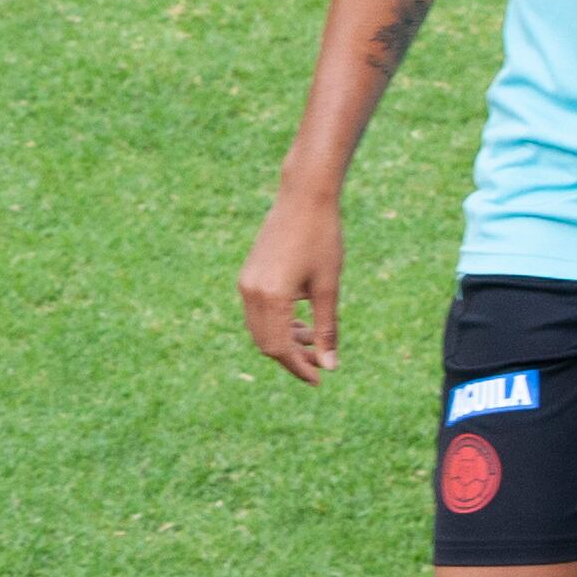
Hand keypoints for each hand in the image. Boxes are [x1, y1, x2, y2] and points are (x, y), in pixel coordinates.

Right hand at [240, 186, 346, 382]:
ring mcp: (246, 284)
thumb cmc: (323, 237)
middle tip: (319, 362)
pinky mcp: (247, 276)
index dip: (299, 368)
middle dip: (292, 357)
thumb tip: (330, 365)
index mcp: (273, 297)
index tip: (319, 378)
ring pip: (259, 330)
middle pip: (265, 344)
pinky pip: (256, 312)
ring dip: (283, 341)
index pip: (280, 348)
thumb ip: (326, 329)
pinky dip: (276, 324)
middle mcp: (252, 293)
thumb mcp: (329, 287)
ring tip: (312, 339)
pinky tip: (299, 320)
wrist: (303, 197)